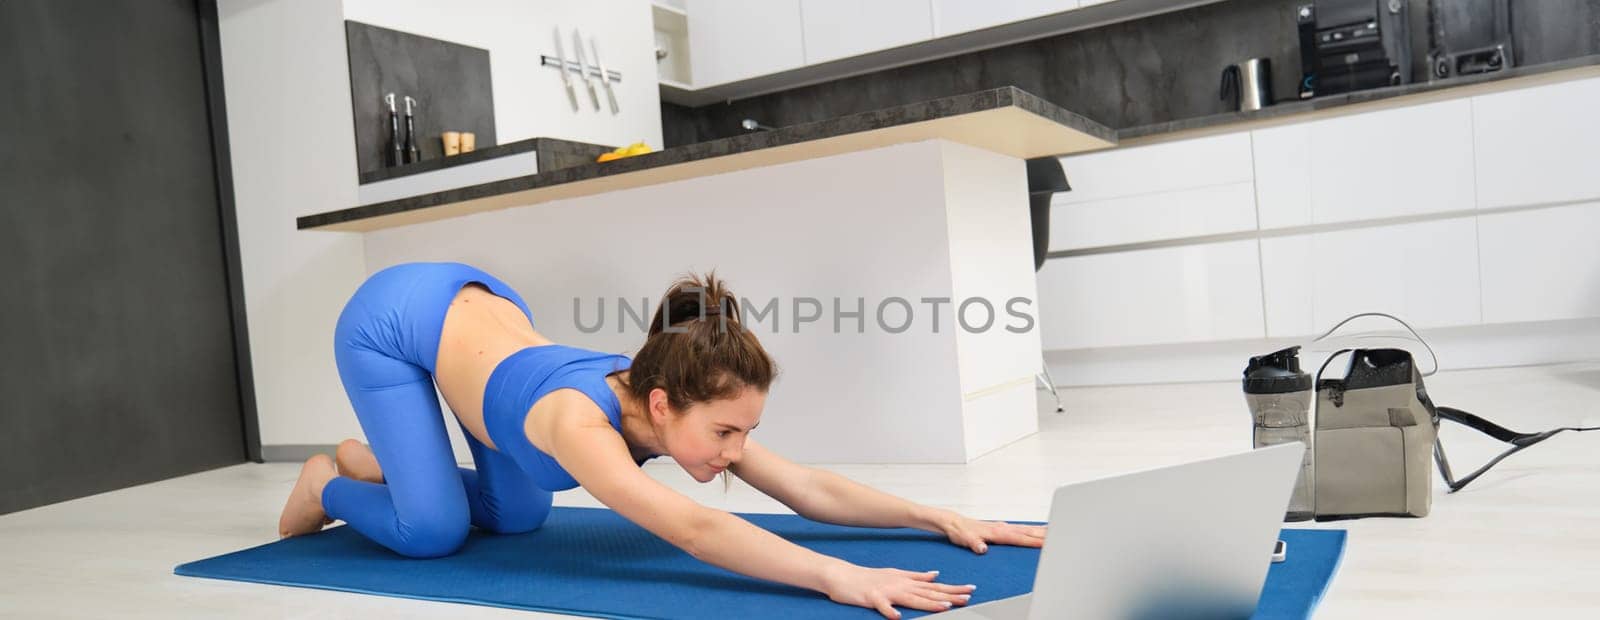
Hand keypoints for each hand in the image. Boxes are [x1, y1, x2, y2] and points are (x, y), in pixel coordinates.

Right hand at [820, 563, 975, 618]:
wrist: (842, 575)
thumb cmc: (869, 577)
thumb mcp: (896, 574)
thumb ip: (916, 576)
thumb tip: (935, 575)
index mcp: (906, 580)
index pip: (934, 586)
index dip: (953, 588)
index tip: (971, 589)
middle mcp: (900, 584)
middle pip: (928, 592)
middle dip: (948, 595)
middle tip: (968, 597)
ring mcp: (886, 591)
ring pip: (910, 598)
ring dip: (927, 603)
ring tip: (945, 607)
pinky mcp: (872, 598)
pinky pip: (882, 606)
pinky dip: (890, 611)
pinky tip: (898, 617)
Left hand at [935, 510, 1046, 553]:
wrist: (953, 523)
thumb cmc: (959, 532)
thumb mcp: (964, 539)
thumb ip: (974, 543)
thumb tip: (982, 548)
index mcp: (997, 532)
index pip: (1020, 538)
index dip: (1034, 541)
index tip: (1049, 543)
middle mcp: (1003, 528)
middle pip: (1029, 532)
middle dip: (1045, 534)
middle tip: (1063, 535)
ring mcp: (1003, 527)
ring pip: (1027, 529)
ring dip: (1042, 530)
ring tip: (1057, 532)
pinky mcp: (1002, 529)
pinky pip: (1022, 529)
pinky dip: (1033, 529)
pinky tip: (1039, 531)